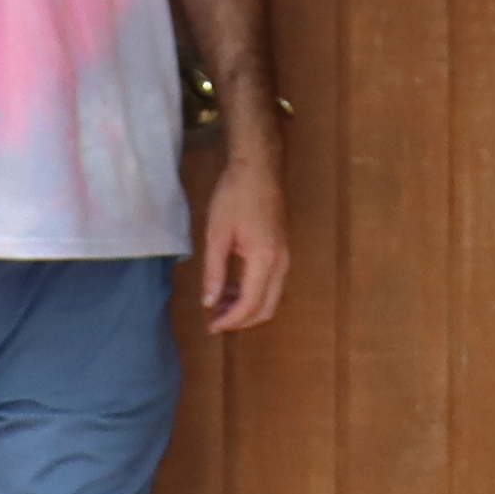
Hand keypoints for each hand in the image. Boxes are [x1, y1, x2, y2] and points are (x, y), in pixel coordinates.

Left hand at [195, 150, 292, 333]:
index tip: (211, 326)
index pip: (250, 304)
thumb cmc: (234, 195)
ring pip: (271, 298)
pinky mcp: (282, 250)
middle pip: (266, 308)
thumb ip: (214, 271)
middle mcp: (281, 262)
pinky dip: (254, 293)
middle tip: (215, 320)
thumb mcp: (217, 234)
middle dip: (241, 320)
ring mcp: (285, 256)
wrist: (258, 167)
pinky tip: (232, 287)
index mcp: (264, 259)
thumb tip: (209, 302)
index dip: (230, 320)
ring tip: (219, 304)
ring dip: (247, 307)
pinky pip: (272, 284)